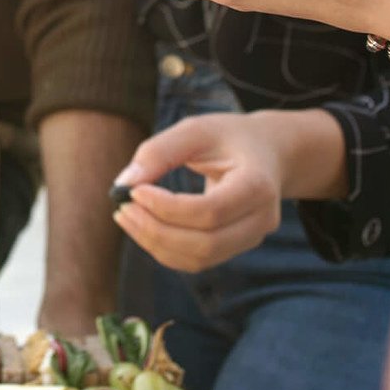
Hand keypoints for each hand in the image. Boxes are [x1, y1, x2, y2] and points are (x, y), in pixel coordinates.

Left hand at [111, 114, 283, 272]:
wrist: (268, 152)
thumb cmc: (229, 137)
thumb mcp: (196, 129)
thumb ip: (159, 151)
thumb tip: (123, 184)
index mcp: (258, 184)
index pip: (211, 211)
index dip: (168, 208)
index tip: (134, 192)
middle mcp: (261, 219)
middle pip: (206, 244)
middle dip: (156, 231)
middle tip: (122, 210)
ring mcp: (251, 238)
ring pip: (199, 259)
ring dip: (155, 244)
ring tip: (126, 217)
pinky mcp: (235, 247)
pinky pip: (197, 261)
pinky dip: (164, 249)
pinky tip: (143, 226)